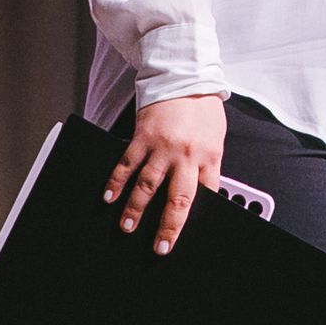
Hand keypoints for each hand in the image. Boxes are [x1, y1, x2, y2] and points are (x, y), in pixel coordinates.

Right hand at [104, 91, 224, 254]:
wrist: (185, 76)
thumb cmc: (202, 106)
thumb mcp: (216, 136)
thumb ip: (208, 162)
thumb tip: (203, 189)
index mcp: (208, 156)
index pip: (207, 194)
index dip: (198, 217)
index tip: (186, 235)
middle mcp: (186, 156)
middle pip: (177, 200)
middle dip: (168, 228)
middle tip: (160, 248)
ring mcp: (162, 148)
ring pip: (147, 187)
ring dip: (135, 210)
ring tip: (127, 227)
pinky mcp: (142, 137)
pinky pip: (126, 165)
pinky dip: (116, 182)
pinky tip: (108, 197)